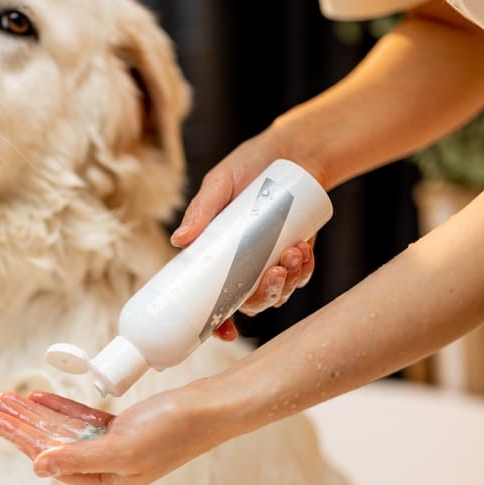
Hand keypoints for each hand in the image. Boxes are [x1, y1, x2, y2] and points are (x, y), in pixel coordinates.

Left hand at [0, 388, 222, 484]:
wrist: (208, 410)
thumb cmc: (173, 431)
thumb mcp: (121, 448)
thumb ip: (78, 457)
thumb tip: (38, 467)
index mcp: (103, 483)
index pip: (48, 457)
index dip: (18, 435)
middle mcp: (104, 469)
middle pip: (50, 443)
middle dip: (19, 422)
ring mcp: (111, 447)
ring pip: (61, 429)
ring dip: (34, 413)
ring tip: (6, 399)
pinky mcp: (119, 428)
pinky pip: (80, 419)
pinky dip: (59, 408)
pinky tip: (38, 399)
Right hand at [170, 142, 318, 339]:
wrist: (291, 151)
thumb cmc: (248, 165)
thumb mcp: (220, 184)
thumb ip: (201, 210)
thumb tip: (178, 240)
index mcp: (216, 256)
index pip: (211, 298)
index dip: (216, 323)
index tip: (225, 333)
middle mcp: (241, 265)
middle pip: (250, 302)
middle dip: (265, 295)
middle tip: (275, 272)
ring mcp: (269, 262)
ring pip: (278, 292)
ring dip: (288, 281)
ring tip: (294, 252)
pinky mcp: (295, 255)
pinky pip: (301, 276)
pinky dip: (305, 269)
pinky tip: (304, 249)